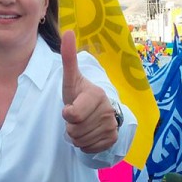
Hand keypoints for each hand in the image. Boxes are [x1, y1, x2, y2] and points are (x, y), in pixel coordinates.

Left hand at [60, 30, 117, 152]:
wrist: (98, 110)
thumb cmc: (80, 95)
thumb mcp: (71, 79)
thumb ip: (68, 57)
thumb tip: (68, 32)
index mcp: (96, 95)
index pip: (72, 115)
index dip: (67, 114)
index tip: (69, 108)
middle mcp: (107, 110)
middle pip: (75, 131)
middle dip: (71, 127)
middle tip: (76, 118)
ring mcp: (112, 125)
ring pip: (81, 141)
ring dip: (77, 136)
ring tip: (82, 125)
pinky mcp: (113, 139)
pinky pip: (90, 149)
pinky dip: (86, 145)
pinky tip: (89, 133)